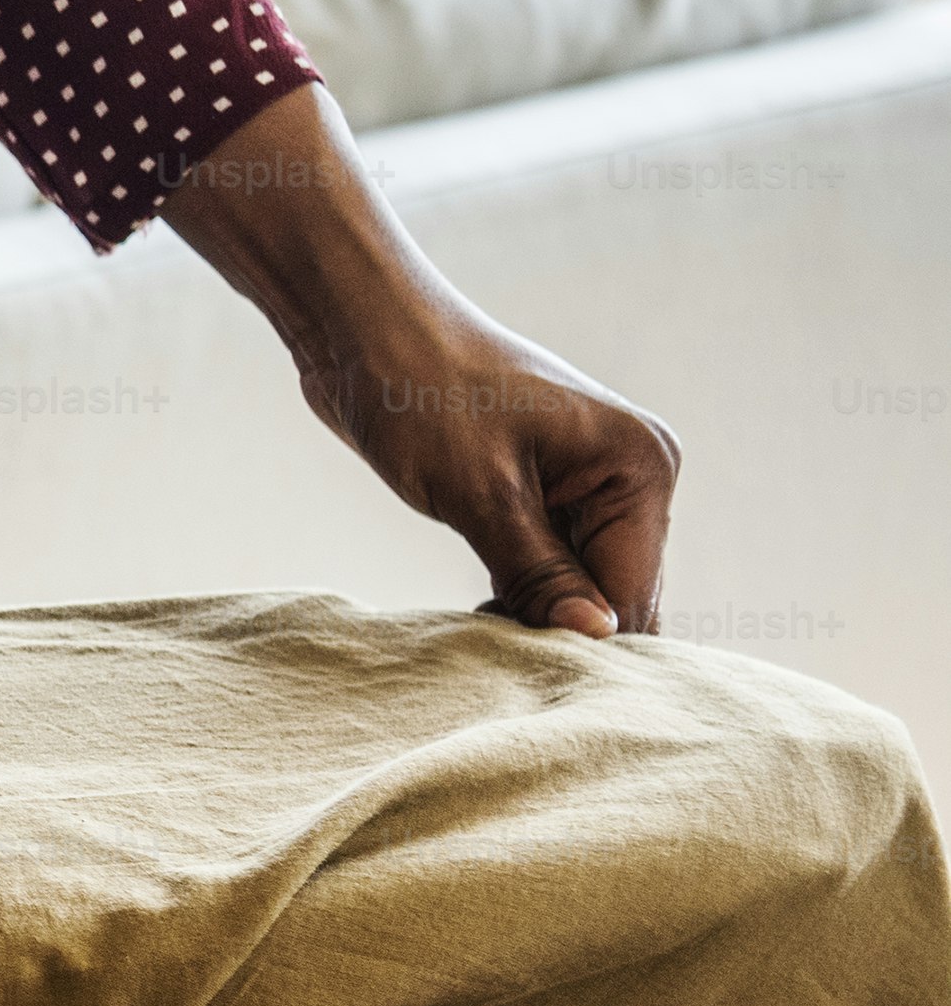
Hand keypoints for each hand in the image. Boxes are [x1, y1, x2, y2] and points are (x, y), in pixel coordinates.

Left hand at [167, 87, 677, 634]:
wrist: (363, 331)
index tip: (520, 674)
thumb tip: (595, 637)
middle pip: (614, 595)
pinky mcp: (544, 495)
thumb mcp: (480, 493)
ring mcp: (590, 487)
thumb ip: (538, 570)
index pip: (632, 592)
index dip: (582, 642)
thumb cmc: (421, 392)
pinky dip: (517, 595)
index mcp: (641, 467)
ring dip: (533, 617)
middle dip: (560, 631)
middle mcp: (632, 477)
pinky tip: (474, 615)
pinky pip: (549, 568)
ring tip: (476, 640)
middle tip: (491, 663)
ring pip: (579, 588)